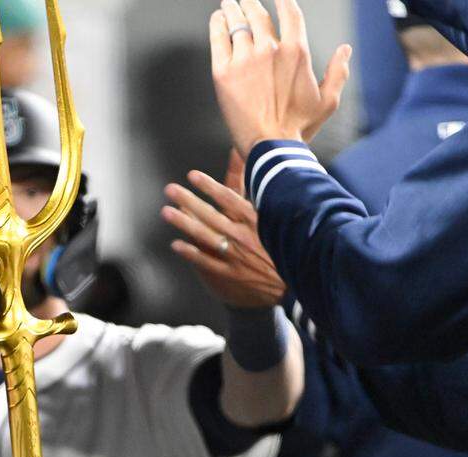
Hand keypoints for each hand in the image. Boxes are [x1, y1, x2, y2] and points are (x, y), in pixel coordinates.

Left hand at [161, 158, 285, 308]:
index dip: (209, 186)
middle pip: (211, 214)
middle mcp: (244, 235)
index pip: (229, 198)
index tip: (192, 175)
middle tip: (170, 189)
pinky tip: (176, 244)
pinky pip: (208, 262)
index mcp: (257, 219)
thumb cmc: (289, 242)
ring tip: (166, 212)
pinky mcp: (233, 273)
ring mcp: (237, 255)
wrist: (301, 277)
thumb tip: (256, 168)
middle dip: (188, 200)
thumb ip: (265, 194)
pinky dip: (191, 253)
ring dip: (184, 223)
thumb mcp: (281, 216)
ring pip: (205, 236)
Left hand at [210, 0, 351, 154]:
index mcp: (296, 51)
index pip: (289, 13)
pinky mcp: (223, 72)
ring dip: (232, 9)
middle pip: (258, 14)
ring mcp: (245, 59)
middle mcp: (270, 49)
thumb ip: (338, 71)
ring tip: (228, 3)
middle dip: (250, 2)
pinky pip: (218, 39)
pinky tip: (217, 18)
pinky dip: (217, 24)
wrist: (271, 145)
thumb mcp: (328, 100)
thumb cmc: (299, 127)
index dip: (281, 0)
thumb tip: (345, 50)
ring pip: (237, 23)